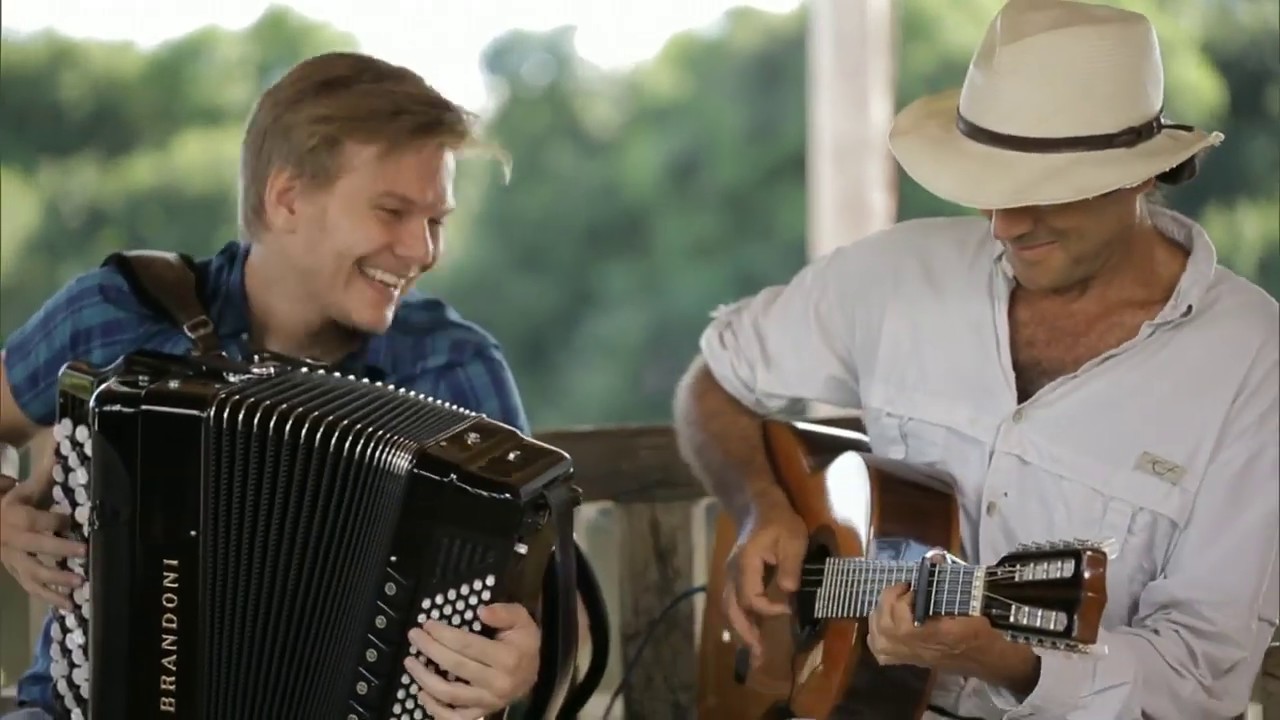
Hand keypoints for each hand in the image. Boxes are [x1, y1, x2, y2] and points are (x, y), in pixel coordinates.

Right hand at [0, 476, 85, 609]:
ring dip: (56, 582)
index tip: (74, 522)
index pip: (37, 520)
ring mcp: (14, 561)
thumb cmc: (13, 503)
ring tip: (79, 587)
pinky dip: (49, 598)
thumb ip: (46, 473)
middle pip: (37, 547)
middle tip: (85, 554)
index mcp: (16, 517)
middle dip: (60, 551)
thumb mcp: (26, 488)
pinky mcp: (16, 574)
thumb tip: (61, 443)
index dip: (56, 521)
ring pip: (33, 573)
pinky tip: (68, 606)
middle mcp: (14, 541)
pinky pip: (31, 588)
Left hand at [404, 602, 539, 718]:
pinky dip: (435, 710)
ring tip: (410, 663)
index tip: (426, 624)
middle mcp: (497, 683)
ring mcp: (488, 701)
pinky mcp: (482, 712)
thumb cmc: (524, 643)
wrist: (534, 673)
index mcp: (507, 658)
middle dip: (429, 649)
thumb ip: (504, 612)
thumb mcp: (522, 620)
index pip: (466, 645)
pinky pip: (455, 717)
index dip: (443, 634)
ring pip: (450, 694)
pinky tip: (422, 694)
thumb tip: (481, 611)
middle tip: (414, 636)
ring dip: (425, 679)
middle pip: (455, 666)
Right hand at [723, 502, 807, 666]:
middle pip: (732, 608)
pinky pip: (732, 602)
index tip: (788, 610)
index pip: (751, 597)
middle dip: (744, 633)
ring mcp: (731, 574)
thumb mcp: (793, 537)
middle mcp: (732, 572)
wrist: (759, 505)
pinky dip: (740, 619)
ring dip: (740, 630)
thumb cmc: (778, 520)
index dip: (768, 609)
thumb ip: (791, 564)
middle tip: (758, 655)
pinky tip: (751, 632)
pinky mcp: (735, 576)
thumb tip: (789, 591)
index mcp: (746, 563)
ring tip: (754, 651)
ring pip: (729, 608)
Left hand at [867, 581, 998, 669]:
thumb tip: (935, 556)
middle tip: (902, 588)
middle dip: (889, 600)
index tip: (915, 586)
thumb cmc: (978, 633)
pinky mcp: (906, 661)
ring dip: (880, 614)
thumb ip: (947, 587)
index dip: (904, 596)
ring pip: (878, 637)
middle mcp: (915, 647)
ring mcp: (908, 656)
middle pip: (885, 625)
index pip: (903, 615)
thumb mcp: (969, 607)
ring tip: (891, 602)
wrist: (983, 660)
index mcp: (932, 634)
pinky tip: (882, 624)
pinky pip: (880, 652)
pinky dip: (875, 637)